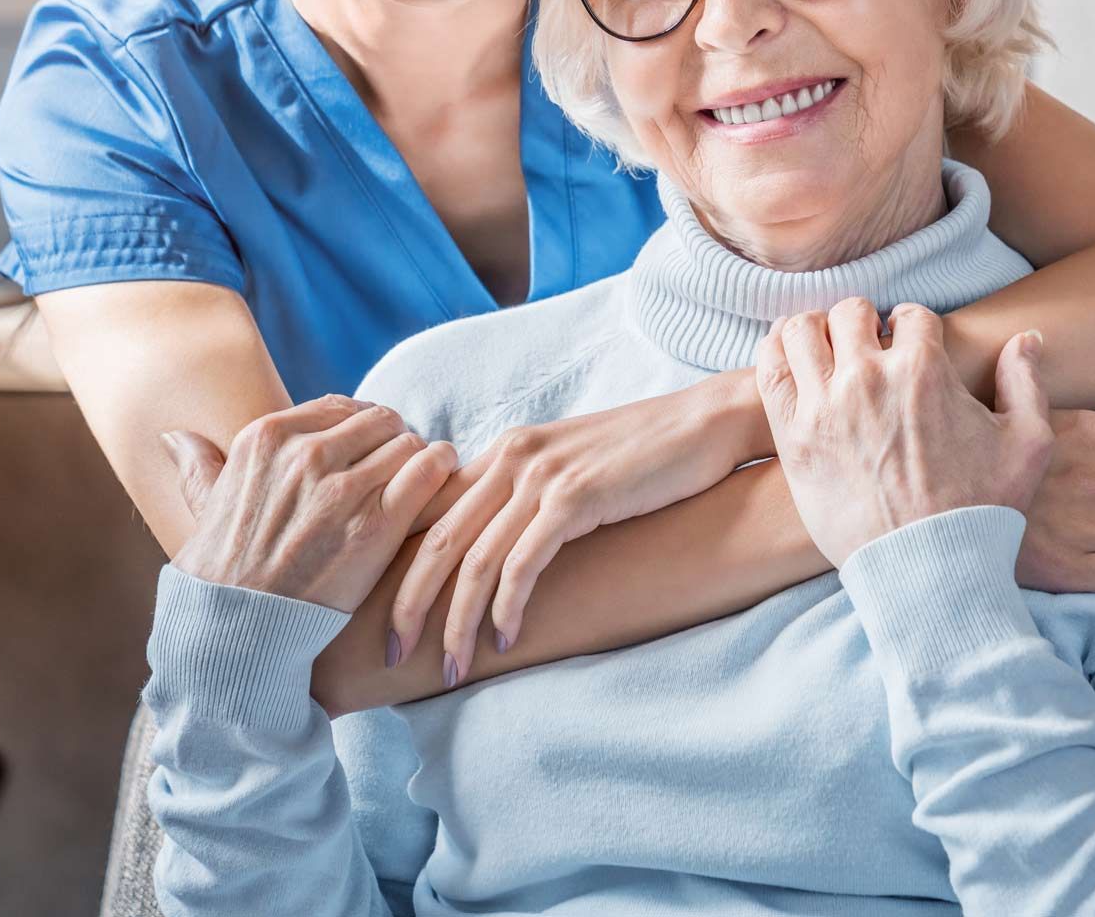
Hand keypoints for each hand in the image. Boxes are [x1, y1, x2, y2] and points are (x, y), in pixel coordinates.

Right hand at [161, 395, 457, 612]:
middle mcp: (305, 454)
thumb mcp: (205, 508)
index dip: (361, 427)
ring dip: (420, 457)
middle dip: (393, 441)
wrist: (238, 632)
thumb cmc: (222, 574)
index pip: (340, 406)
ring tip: (422, 478)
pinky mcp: (377, 523)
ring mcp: (342, 488)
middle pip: (379, 420)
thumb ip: (199, 466)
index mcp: (267, 437)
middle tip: (400, 466)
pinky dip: (441, 468)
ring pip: (408, 441)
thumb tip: (176, 437)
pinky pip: (429, 469)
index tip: (368, 449)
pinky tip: (442, 479)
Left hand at [386, 379, 757, 687]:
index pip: (429, 512)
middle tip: (393, 657)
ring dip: (456, 623)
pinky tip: (504, 640)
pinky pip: (523, 563)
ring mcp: (543, 474)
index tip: (387, 618)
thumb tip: (496, 550)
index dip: (400, 567)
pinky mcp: (576, 495)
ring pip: (474, 560)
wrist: (707, 424)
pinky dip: (506, 608)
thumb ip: (530, 499)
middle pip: (436, 540)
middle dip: (407, 605)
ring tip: (450, 669)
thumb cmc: (647, 457)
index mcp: (505, 451)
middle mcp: (512, 456)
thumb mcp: (572, 470)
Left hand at [754, 298, 1052, 567]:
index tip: (906, 343)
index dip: (911, 326)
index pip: (909, 315)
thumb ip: (1025, 382)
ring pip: (801, 330)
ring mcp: (824, 404)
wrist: (928, 569)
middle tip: (866, 345)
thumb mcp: (1028, 442)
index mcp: (924, 369)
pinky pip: (769, 370)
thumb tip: (1026, 339)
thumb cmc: (982, 509)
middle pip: (850, 313)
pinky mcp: (793, 436)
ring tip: (824, 347)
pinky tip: (789, 359)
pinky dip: (774, 352)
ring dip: (814, 330)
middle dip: (862, 322)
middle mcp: (869, 377)